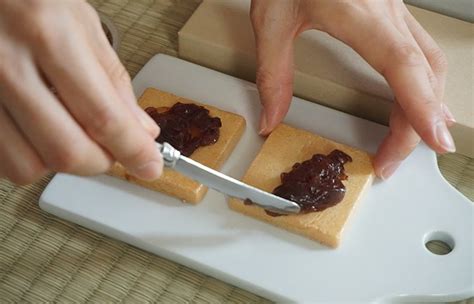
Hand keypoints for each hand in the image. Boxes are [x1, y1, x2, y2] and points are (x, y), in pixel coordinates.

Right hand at [0, 0, 162, 184]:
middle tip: (113, 150)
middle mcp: (6, 64)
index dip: (133, 150)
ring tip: (73, 134)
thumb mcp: (82, 24)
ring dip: (63, 162)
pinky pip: (2, 159)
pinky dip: (31, 156)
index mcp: (47, 35)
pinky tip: (42, 131)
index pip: (102, 116)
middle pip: (65, 151)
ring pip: (28, 166)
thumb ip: (113, 81)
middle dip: (101, 162)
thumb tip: (140, 131)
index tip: (149, 165)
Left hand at [250, 0, 455, 178]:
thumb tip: (271, 117)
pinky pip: (417, 50)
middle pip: (423, 72)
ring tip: (410, 138)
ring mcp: (394, 8)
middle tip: (393, 159)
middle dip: (416, 122)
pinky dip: (420, 83)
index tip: (435, 142)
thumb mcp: (272, 17)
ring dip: (424, 103)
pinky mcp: (390, 9)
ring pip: (427, 61)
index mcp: (361, 12)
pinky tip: (415, 97)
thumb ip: (273, 71)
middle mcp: (387, 11)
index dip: (423, 107)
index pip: (403, 66)